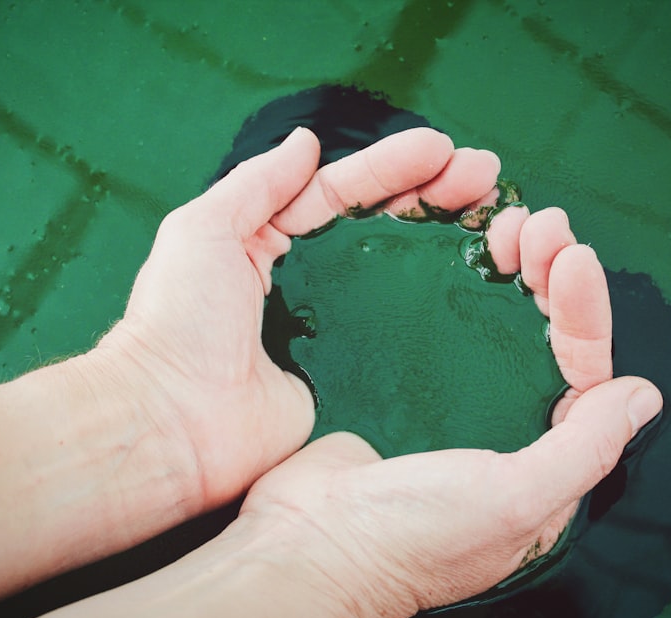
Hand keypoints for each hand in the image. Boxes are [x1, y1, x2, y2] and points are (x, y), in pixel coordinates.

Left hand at [90, 127, 500, 511]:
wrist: (172, 421)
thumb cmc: (178, 320)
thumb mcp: (204, 230)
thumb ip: (256, 183)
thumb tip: (305, 142)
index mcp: (265, 241)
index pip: (339, 193)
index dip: (391, 169)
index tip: (443, 150)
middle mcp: (303, 282)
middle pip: (379, 229)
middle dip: (432, 196)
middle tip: (487, 175)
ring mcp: (329, 332)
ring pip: (396, 278)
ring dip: (443, 244)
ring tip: (498, 217)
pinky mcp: (344, 378)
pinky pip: (395, 342)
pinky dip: (433, 314)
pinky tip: (474, 290)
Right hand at [235, 208, 661, 617]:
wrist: (307, 543)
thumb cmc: (414, 534)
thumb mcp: (515, 498)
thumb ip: (584, 447)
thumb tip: (644, 394)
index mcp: (542, 463)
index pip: (581, 372)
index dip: (582, 311)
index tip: (571, 257)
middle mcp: (503, 431)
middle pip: (539, 338)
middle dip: (545, 275)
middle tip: (536, 223)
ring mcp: (448, 406)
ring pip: (490, 323)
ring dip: (504, 271)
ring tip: (502, 224)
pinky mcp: (400, 388)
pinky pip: (437, 326)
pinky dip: (452, 285)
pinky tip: (454, 250)